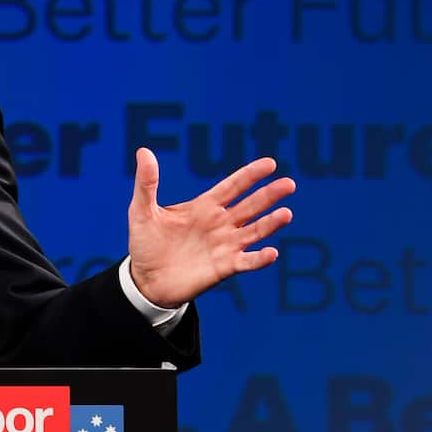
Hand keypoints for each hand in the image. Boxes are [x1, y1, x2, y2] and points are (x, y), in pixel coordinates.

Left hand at [127, 147, 293, 308]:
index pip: (233, 186)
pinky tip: (271, 252)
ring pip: (254, 231)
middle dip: (268, 195)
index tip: (270, 163)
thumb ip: (146, 183)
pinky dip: (259, 258)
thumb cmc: (145, 243)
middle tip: (289, 183)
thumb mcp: (142, 210)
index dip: (250, 175)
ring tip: (286, 214)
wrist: (145, 279)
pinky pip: (247, 262)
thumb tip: (143, 152)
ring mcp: (225, 245)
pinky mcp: (224, 267)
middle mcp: (220, 224)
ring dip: (270, 224)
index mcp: (204, 206)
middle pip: (250, 206)